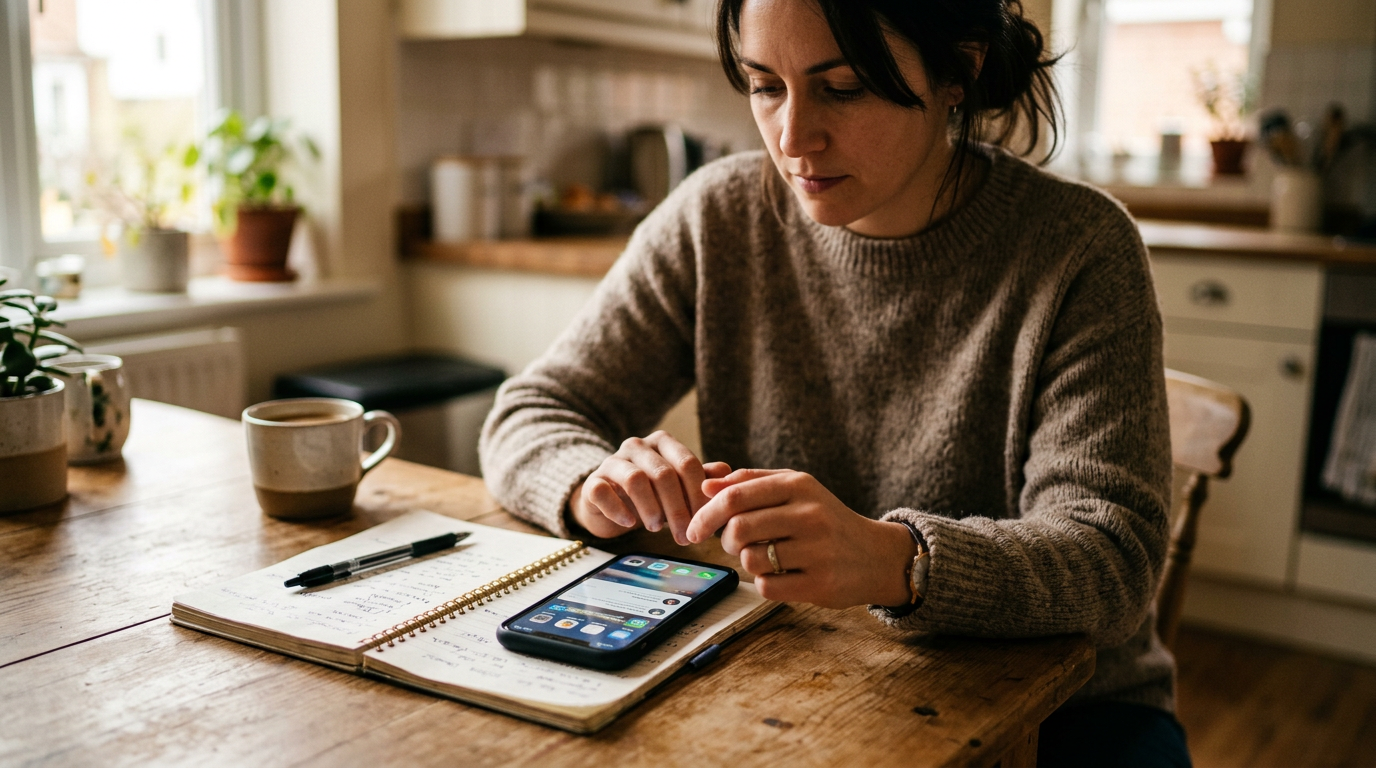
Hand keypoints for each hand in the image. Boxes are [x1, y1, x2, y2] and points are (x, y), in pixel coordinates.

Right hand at [569, 431, 730, 544]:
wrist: (608, 502)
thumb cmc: (652, 494)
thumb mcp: (679, 487)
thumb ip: (702, 479)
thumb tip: (727, 474)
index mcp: (663, 443)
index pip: (688, 464)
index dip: (698, 495)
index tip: (704, 522)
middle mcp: (637, 446)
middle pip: (664, 473)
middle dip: (678, 508)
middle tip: (685, 536)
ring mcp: (612, 461)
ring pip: (636, 479)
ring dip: (651, 509)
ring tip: (658, 529)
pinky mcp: (592, 482)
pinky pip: (603, 491)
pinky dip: (619, 510)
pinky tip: (630, 524)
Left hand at [685, 469, 914, 607]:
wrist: (876, 555)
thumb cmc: (825, 519)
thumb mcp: (794, 490)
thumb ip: (749, 483)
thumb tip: (705, 486)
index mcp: (799, 485)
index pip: (735, 496)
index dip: (705, 514)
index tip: (693, 529)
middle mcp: (810, 514)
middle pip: (738, 529)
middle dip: (725, 541)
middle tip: (732, 545)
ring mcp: (818, 550)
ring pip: (750, 560)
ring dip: (747, 562)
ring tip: (764, 558)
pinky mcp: (821, 584)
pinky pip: (766, 587)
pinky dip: (765, 583)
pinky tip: (782, 575)